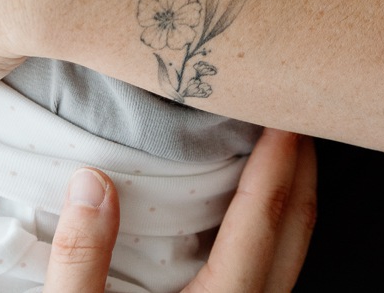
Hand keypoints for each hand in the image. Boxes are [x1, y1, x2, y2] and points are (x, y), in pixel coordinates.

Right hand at [45, 129, 316, 292]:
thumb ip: (81, 259)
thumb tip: (91, 181)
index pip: (265, 217)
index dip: (280, 157)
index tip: (288, 108)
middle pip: (297, 232)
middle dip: (302, 168)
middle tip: (296, 112)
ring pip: (290, 261)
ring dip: (290, 205)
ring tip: (276, 157)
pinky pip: (269, 282)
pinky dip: (271, 240)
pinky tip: (242, 228)